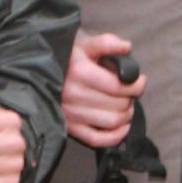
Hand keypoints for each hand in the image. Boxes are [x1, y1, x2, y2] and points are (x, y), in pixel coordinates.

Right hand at [62, 31, 142, 150]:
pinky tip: (122, 126)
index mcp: (80, 72)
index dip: (137, 85)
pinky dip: (115, 136)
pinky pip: (97, 140)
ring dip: (126, 116)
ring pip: (112, 122)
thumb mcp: (86, 44)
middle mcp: (74, 94)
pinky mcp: (70, 128)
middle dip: (131, 99)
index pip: (120, 87)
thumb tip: (126, 47)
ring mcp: (71, 114)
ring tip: (125, 106)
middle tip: (130, 93)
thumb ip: (107, 42)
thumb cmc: (70, 59)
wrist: (42, 74)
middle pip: (119, 105)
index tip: (139, 80)